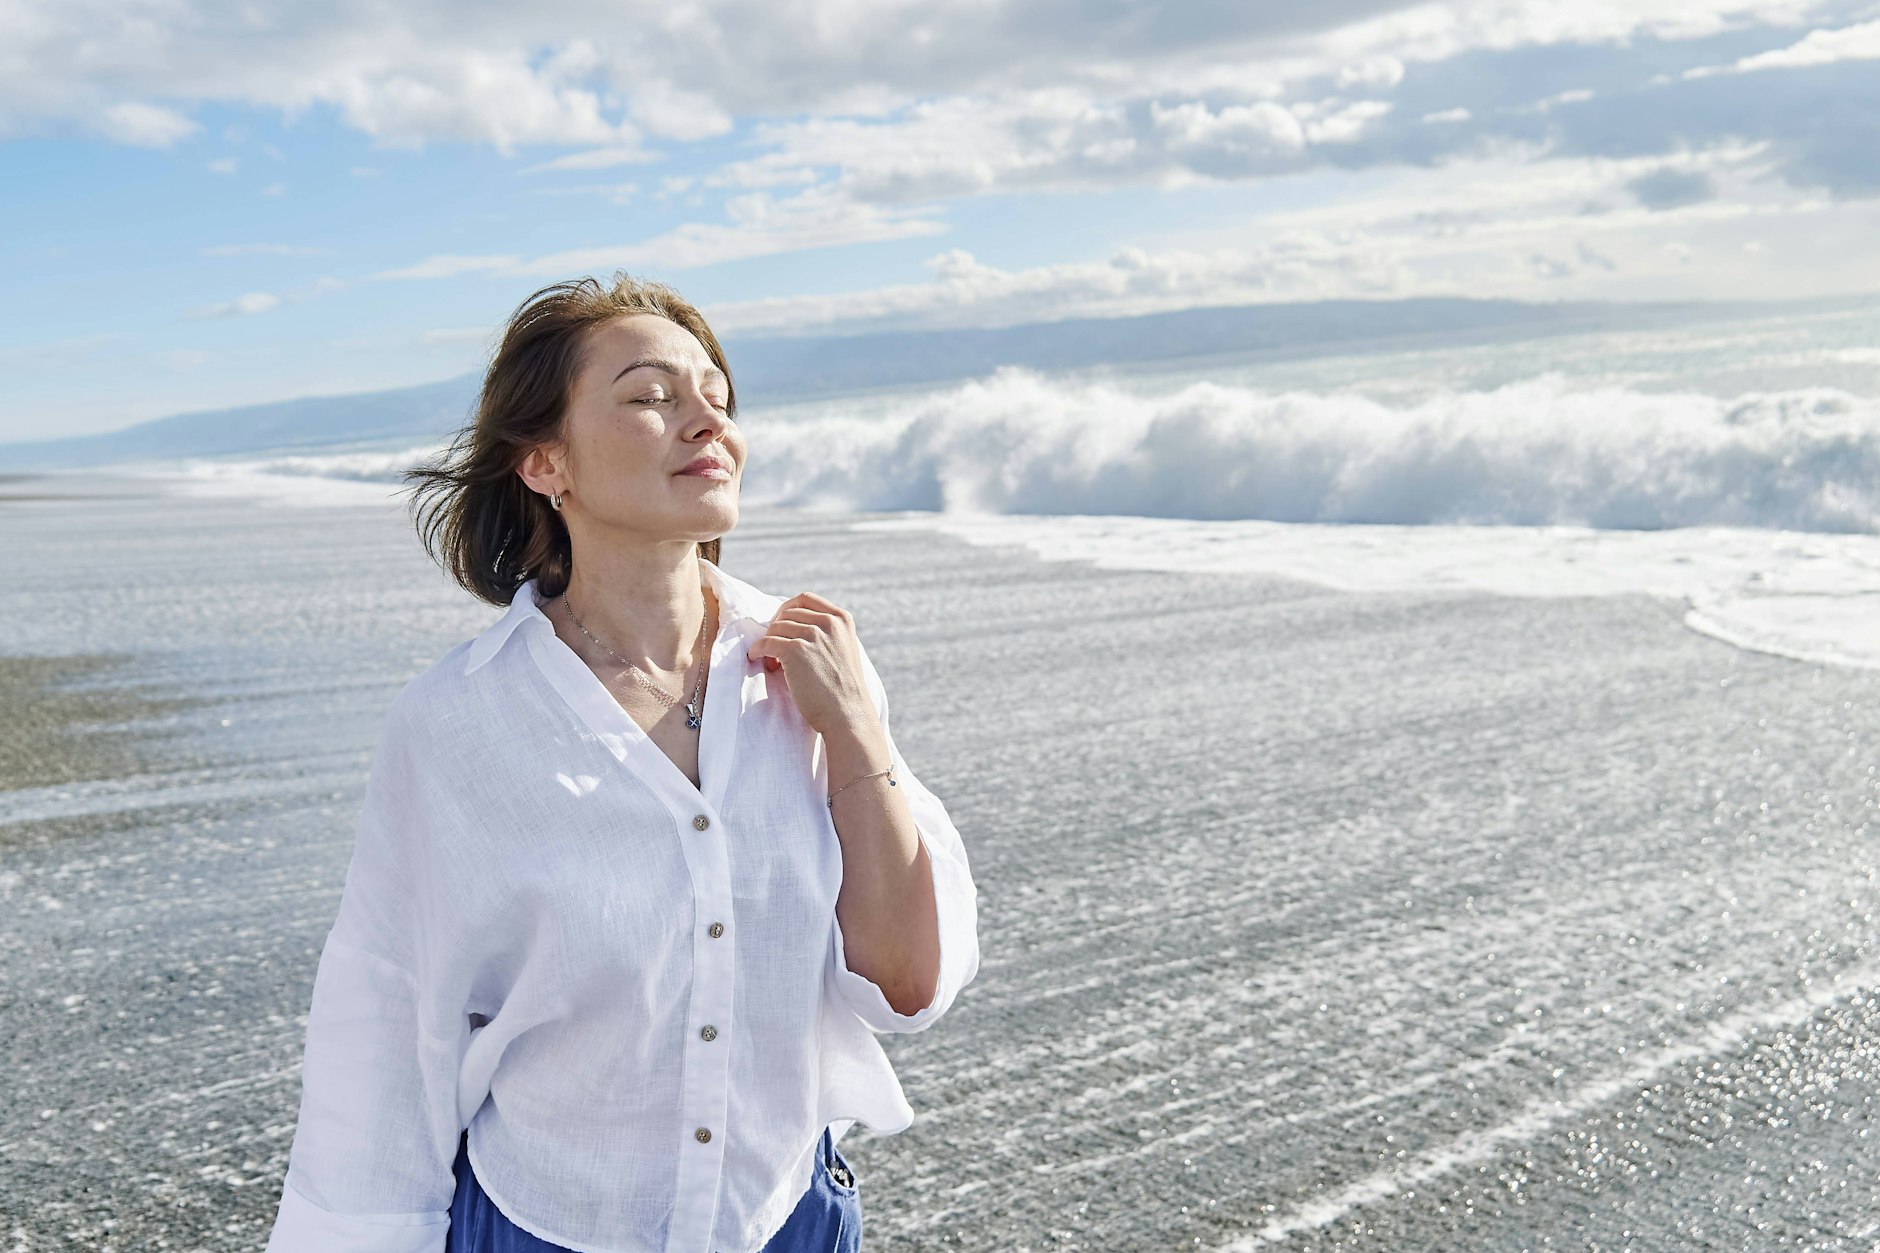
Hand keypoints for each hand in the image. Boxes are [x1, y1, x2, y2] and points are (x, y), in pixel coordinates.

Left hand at [744, 592, 878, 739]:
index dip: (786, 610)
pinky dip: (758, 649)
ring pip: (776, 628)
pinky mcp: (796, 650)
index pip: (805, 599)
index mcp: (841, 619)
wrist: (847, 714)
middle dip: (777, 629)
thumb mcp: (843, 650)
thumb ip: (826, 634)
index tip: (779, 625)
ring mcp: (813, 635)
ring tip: (771, 662)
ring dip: (768, 642)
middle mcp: (829, 622)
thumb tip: (791, 627)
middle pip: (787, 613)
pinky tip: (757, 658)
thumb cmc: (842, 690)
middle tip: (774, 649)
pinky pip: (766, 642)